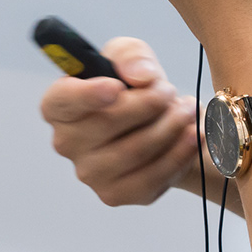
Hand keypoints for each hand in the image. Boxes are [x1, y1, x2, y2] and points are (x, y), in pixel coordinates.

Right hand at [40, 37, 198, 206]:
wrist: (160, 122)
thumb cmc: (136, 87)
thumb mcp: (132, 56)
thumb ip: (131, 56)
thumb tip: (140, 76)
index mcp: (60, 105)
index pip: (60, 102)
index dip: (86, 95)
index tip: (116, 87)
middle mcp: (66, 142)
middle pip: (106, 125)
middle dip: (148, 104)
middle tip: (169, 91)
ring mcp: (89, 173)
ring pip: (133, 152)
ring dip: (169, 128)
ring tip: (187, 110)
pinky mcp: (115, 194)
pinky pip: (150, 179)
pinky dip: (177, 155)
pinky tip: (191, 136)